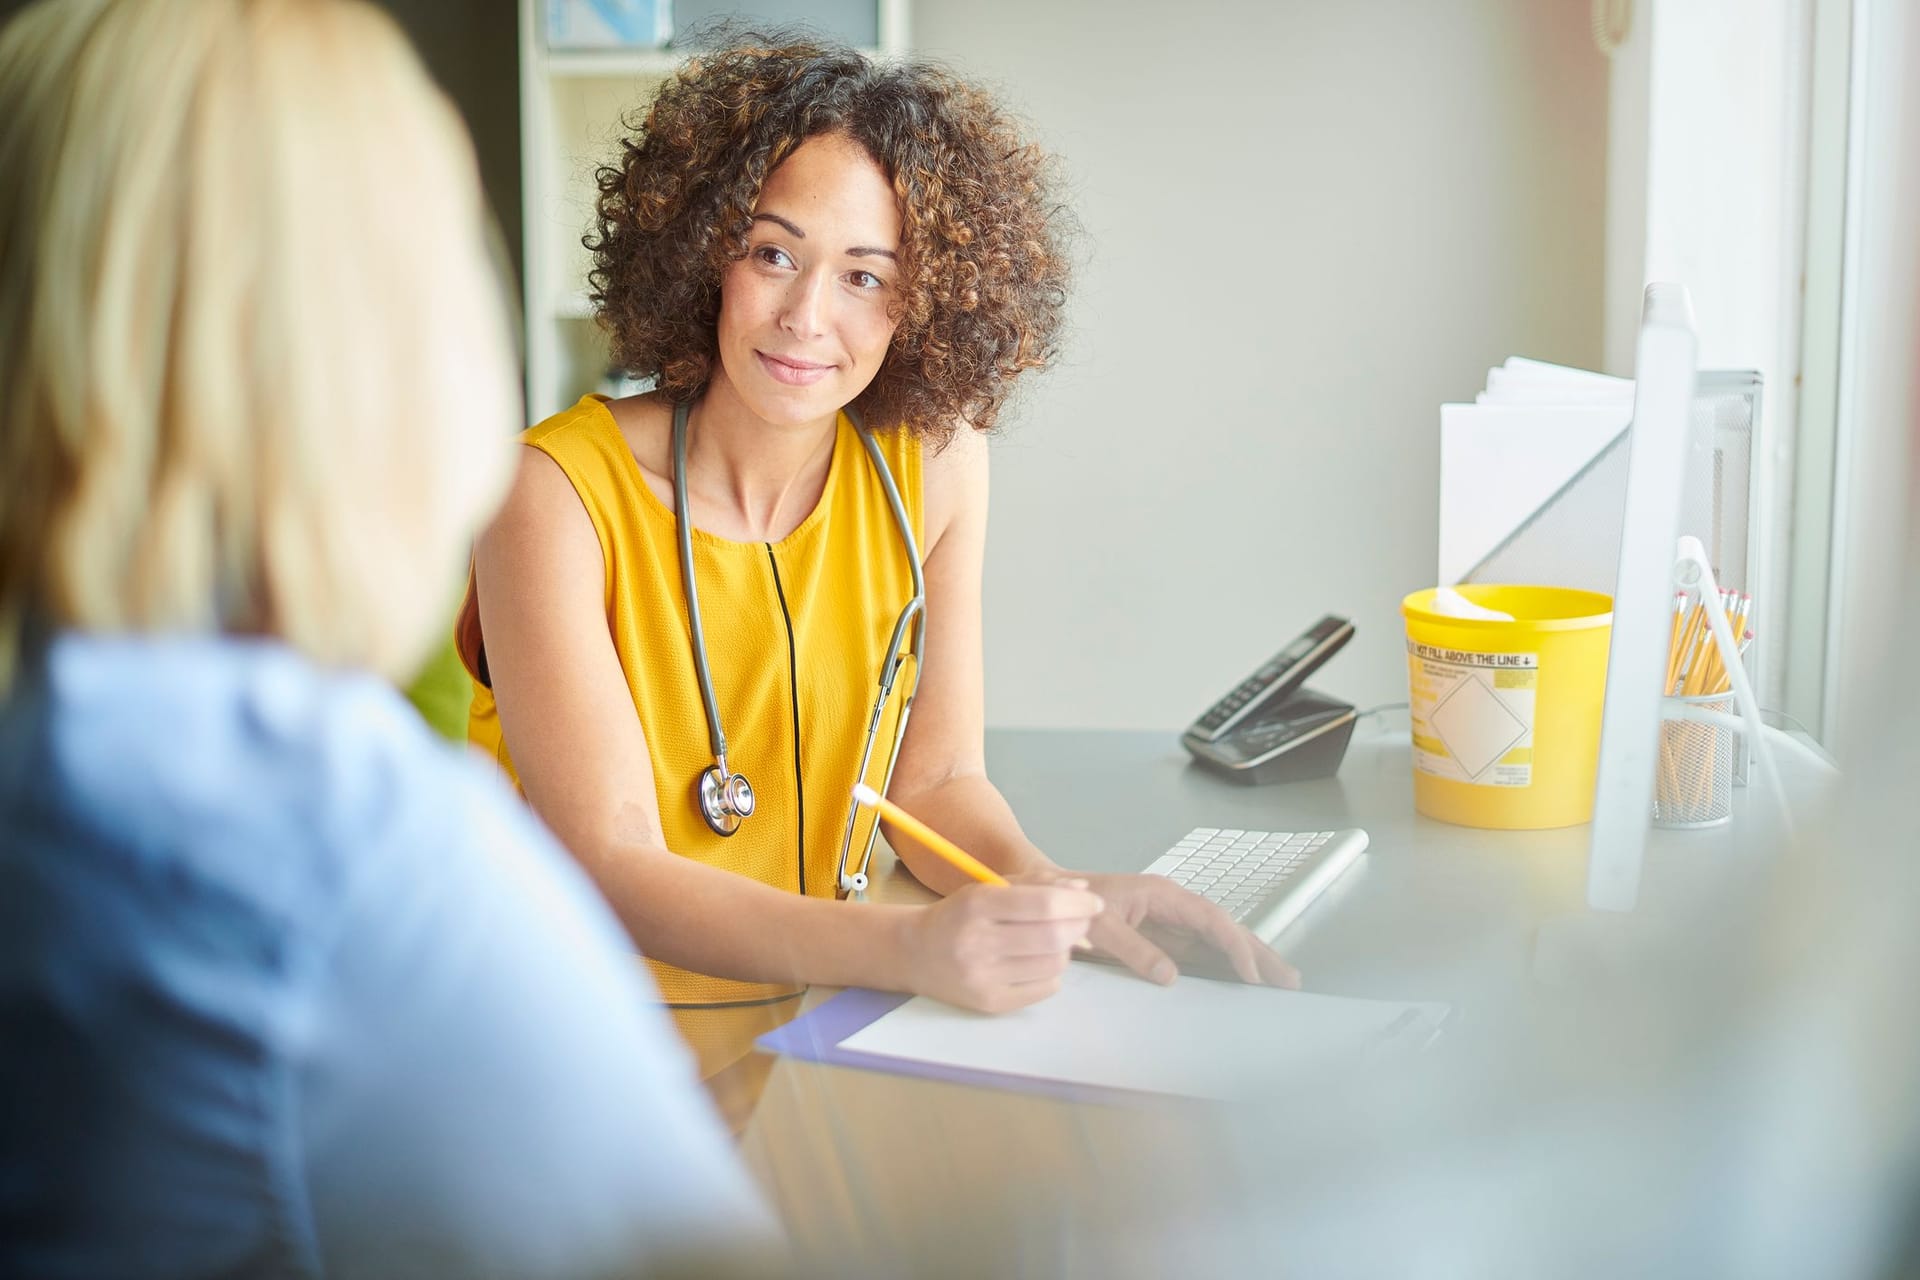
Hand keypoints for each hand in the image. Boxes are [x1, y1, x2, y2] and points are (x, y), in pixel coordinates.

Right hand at [901, 879, 1103, 1013]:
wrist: (914, 953)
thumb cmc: (959, 915)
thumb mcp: (989, 888)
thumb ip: (1037, 884)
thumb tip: (1084, 891)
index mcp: (977, 905)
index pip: (1043, 904)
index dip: (1078, 903)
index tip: (1094, 902)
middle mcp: (977, 943)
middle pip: (1053, 937)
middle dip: (1078, 926)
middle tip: (1081, 920)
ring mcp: (982, 978)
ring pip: (1054, 964)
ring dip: (1065, 950)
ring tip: (1054, 940)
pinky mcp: (990, 1004)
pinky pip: (1045, 989)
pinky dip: (1052, 973)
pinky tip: (1037, 962)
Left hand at [1071, 873, 1300, 988]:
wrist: (1048, 895)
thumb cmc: (1070, 903)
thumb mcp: (1099, 925)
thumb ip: (1133, 949)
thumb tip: (1170, 976)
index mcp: (1163, 895)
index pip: (1211, 921)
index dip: (1234, 946)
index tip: (1251, 973)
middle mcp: (1173, 907)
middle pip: (1226, 930)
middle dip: (1259, 953)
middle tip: (1289, 980)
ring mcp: (1170, 923)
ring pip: (1219, 943)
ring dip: (1249, 962)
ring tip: (1279, 983)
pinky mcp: (1162, 939)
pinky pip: (1201, 954)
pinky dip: (1225, 968)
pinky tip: (1242, 984)